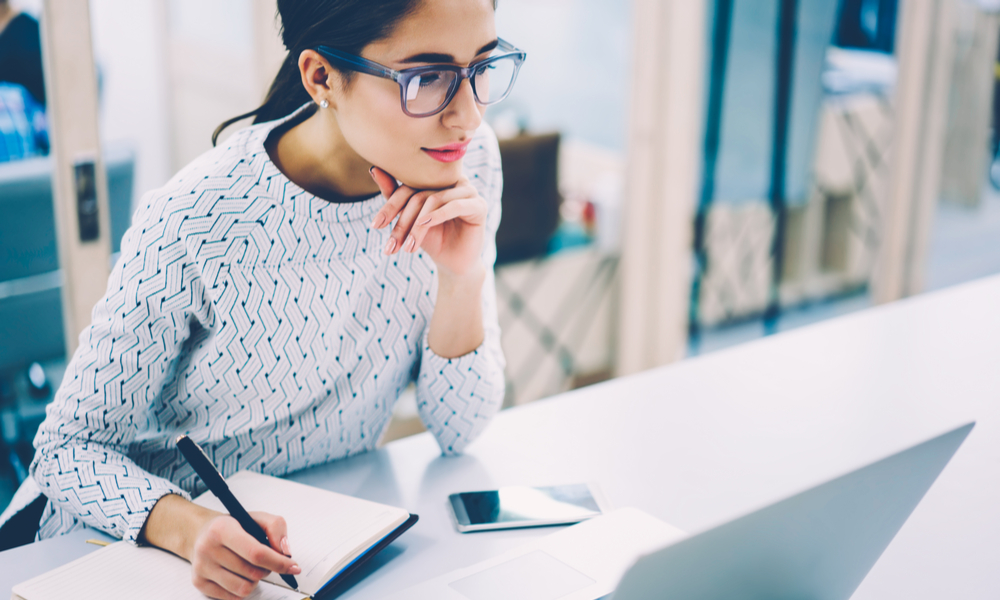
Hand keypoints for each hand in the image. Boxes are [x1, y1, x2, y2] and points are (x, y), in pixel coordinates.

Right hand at [189, 511, 300, 599]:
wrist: (201, 532)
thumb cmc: (233, 526)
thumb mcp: (256, 518)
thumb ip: (276, 528)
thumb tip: (285, 552)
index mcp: (222, 529)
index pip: (256, 553)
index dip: (279, 562)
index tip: (293, 567)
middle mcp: (207, 548)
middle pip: (253, 572)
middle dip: (267, 569)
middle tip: (264, 561)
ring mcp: (201, 567)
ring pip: (244, 588)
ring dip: (255, 581)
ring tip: (251, 568)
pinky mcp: (199, 582)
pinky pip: (232, 598)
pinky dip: (243, 589)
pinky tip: (240, 576)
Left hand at [369, 167, 487, 278]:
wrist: (452, 263)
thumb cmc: (431, 238)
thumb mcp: (409, 219)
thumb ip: (394, 195)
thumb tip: (374, 169)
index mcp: (436, 179)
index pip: (408, 186)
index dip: (390, 205)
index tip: (375, 225)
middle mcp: (453, 180)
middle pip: (419, 194)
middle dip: (402, 221)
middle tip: (391, 245)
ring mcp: (468, 191)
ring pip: (434, 200)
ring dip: (417, 226)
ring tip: (408, 246)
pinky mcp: (479, 205)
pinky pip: (455, 206)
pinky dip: (438, 216)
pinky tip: (425, 226)